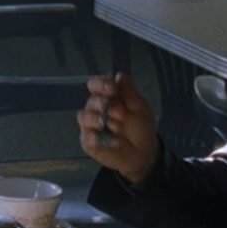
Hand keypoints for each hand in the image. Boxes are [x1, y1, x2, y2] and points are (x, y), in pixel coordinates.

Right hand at [77, 72, 159, 186]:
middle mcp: (96, 109)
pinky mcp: (89, 142)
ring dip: (94, 118)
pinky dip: (95, 137)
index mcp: (108, 97)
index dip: (101, 84)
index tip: (111, 88)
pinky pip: (86, 137)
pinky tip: (106, 139)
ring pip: (83, 117)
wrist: (144, 152)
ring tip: (104, 122)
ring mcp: (91, 126)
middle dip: (101, 104)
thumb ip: (129, 92)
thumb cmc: (141, 127)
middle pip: (91, 101)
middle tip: (116, 111)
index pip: (97, 85)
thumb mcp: (140, 108)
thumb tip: (120, 75)